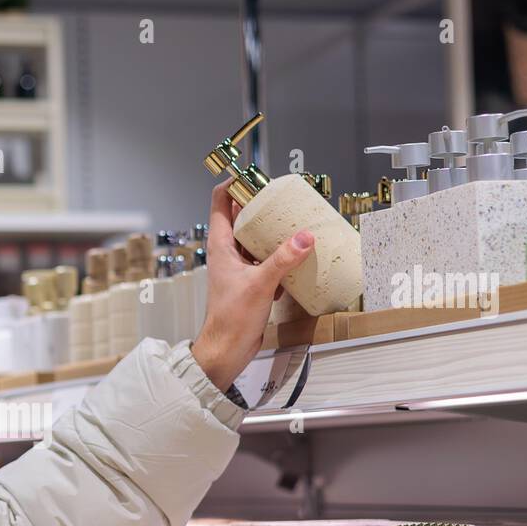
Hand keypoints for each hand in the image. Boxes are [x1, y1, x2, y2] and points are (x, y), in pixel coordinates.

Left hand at [191, 178, 314, 393]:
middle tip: (286, 198)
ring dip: (274, 233)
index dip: (235, 184)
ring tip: (297, 223)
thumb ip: (283, 259)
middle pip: (242, 218)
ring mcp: (238, 268)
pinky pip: (266, 261)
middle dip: (262, 207)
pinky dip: (280, 258)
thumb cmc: (231, 319)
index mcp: (220, 246)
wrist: (227, 350)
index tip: (257, 175)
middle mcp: (227, 253)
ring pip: (256, 241)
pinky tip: (297, 259)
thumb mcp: (260, 284)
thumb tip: (305, 237)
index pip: (221, 202)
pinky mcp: (250, 283)